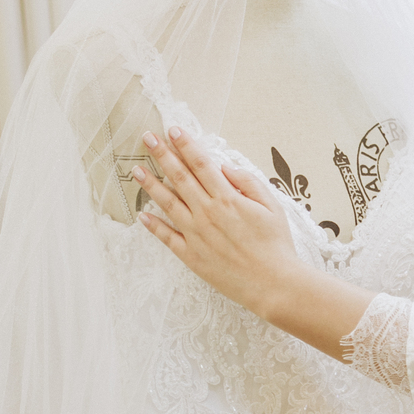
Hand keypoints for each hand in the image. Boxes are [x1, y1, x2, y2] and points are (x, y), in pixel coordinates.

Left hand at [134, 129, 299, 317]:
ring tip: (137, 170)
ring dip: (151, 184)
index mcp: (228, 198)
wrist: (272, 283)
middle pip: (180, 177)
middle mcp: (207, 213)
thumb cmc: (276, 245)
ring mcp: (196, 234)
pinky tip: (142, 215)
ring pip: (168, 203)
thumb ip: (248, 183)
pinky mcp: (191, 255)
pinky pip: (167, 237)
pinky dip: (153, 225)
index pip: (202, 164)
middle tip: (148, 138)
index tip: (173, 130)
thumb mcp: (272, 206)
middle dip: (162, 155)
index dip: (186, 145)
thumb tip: (225, 168)